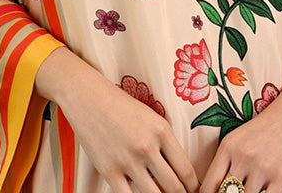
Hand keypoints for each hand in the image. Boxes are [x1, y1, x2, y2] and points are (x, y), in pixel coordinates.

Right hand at [54, 55, 200, 192]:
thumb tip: (176, 173)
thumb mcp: (151, 118)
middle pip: (174, 188)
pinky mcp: (109, 170)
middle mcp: (148, 146)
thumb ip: (164, 143)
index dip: (193, 188)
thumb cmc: (122, 106)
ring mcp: (128, 160)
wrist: (89, 97)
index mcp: (162, 131)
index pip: (186, 170)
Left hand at [199, 68, 281, 192]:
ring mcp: (262, 168)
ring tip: (255, 186)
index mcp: (228, 146)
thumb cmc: (268, 126)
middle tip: (238, 191)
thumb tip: (218, 189)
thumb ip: (229, 162)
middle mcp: (243, 157)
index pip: (208, 186)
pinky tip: (268, 191)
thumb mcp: (241, 137)